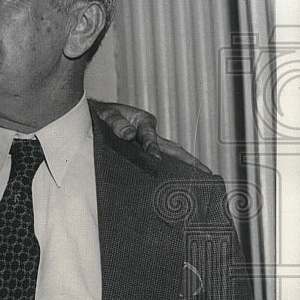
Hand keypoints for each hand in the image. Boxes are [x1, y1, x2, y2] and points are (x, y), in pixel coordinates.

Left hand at [91, 101, 211, 173]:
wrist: (94, 116)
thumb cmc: (102, 115)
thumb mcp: (107, 116)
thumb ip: (116, 123)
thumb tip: (128, 134)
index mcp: (142, 121)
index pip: (150, 136)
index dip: (152, 146)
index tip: (154, 157)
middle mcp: (149, 133)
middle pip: (172, 148)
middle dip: (189, 160)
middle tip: (204, 172)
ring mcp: (148, 143)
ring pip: (170, 155)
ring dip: (185, 166)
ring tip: (200, 180)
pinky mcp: (143, 152)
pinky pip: (160, 161)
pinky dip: (170, 170)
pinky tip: (173, 184)